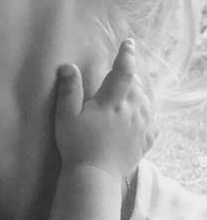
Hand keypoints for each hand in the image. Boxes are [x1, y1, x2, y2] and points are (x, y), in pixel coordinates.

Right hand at [55, 40, 154, 178]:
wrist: (95, 175)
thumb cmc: (77, 146)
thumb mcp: (66, 117)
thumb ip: (69, 90)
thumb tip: (68, 66)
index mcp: (111, 102)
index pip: (123, 72)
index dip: (126, 55)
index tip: (128, 43)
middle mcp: (131, 110)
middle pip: (136, 86)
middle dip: (130, 77)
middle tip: (121, 75)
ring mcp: (141, 126)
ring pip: (146, 101)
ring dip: (138, 94)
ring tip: (128, 95)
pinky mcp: (146, 140)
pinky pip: (152, 121)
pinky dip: (147, 114)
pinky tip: (140, 116)